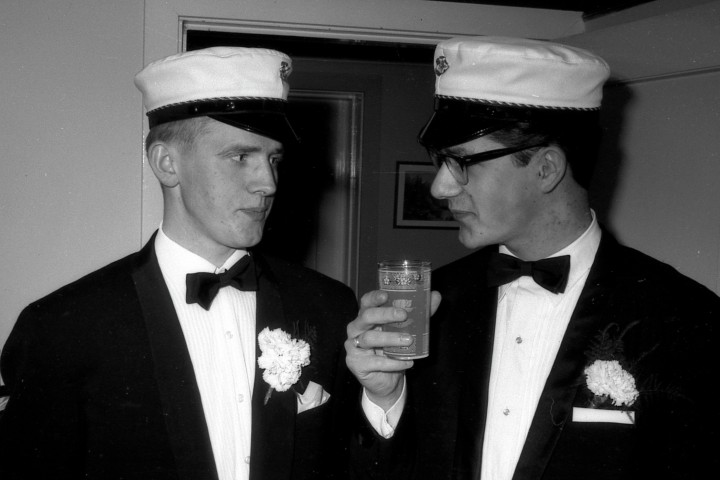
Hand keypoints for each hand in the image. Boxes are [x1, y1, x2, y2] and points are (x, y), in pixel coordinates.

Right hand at [345, 289, 440, 410]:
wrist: (387, 379)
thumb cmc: (394, 349)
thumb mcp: (408, 329)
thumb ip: (420, 314)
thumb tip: (436, 295)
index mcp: (367, 316)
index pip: (366, 302)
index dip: (374, 297)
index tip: (386, 295)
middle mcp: (357, 328)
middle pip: (366, 316)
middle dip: (385, 314)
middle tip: (403, 315)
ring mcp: (354, 346)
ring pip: (369, 339)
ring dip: (390, 339)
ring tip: (409, 340)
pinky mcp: (356, 364)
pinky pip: (374, 362)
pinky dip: (392, 363)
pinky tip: (407, 362)